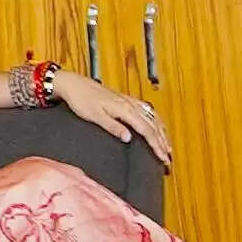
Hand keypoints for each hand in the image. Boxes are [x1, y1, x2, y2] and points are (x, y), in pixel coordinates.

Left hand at [53, 70, 174, 167]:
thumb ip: (113, 127)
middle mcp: (130, 104)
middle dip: (162, 142)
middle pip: (153, 125)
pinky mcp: (125, 99)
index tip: (163, 157)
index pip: (147, 131)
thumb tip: (128, 138)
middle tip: (167, 158)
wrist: (74, 84)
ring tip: (166, 145)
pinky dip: (155, 120)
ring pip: (152, 118)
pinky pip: (147, 111)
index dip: (156, 145)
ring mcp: (129, 101)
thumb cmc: (81, 99)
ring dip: (161, 132)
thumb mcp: (95, 116)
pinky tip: (157, 124)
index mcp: (124, 109)